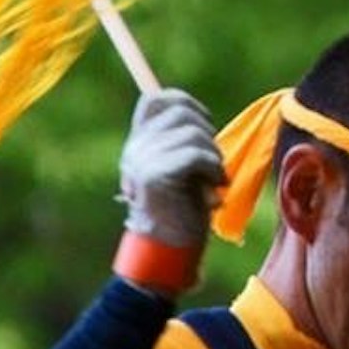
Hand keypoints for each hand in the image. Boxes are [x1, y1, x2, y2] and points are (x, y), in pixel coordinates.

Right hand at [117, 87, 227, 251]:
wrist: (168, 250)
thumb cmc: (183, 209)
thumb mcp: (182, 167)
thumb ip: (182, 141)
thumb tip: (200, 116)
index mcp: (137, 143)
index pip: (154, 99)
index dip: (184, 102)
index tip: (204, 126)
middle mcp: (135, 149)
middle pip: (180, 111)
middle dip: (206, 131)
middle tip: (210, 162)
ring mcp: (142, 162)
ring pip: (193, 133)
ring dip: (213, 155)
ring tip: (211, 179)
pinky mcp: (154, 176)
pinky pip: (196, 154)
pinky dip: (214, 169)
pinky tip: (213, 187)